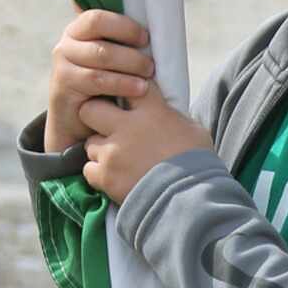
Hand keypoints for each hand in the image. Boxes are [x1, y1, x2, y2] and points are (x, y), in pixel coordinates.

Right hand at [45, 9, 154, 151]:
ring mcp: (62, 65)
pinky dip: (121, 84)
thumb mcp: (112, 62)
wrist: (78, 122)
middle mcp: (66, 45)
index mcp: (79, 30)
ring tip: (148, 79)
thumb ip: (122, 43)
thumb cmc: (103, 88)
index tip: (146, 38)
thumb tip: (150, 19)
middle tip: (152, 66)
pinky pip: (96, 80)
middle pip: (103, 40)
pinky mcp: (63, 87)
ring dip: (130, 67)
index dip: (124, 26)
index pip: (97, 18)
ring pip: (101, 58)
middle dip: (132, 54)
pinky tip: (139, 90)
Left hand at [80, 81, 213, 204]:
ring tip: (117, 161)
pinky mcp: (105, 176)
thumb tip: (167, 113)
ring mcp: (113, 152)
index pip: (130, 86)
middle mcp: (127, 127)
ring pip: (90, 143)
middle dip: (95, 117)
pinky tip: (114, 177)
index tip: (129, 100)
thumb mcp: (194, 132)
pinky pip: (89, 170)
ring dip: (100, 150)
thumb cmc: (198, 165)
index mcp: (152, 111)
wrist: (190, 201)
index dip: (126, 90)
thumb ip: (174, 118)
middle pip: (90, 109)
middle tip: (107, 128)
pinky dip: (98, 174)